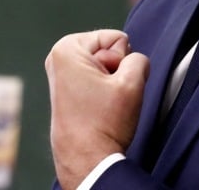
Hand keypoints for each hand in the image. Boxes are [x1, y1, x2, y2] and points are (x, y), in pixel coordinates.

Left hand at [45, 30, 149, 189]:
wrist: (87, 160)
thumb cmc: (103, 125)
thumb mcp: (132, 83)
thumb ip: (140, 58)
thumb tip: (135, 60)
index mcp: (67, 48)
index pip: (117, 38)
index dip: (122, 61)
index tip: (111, 85)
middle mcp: (58, 57)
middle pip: (109, 49)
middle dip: (116, 70)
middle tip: (108, 95)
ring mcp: (61, 73)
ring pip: (105, 65)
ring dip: (111, 82)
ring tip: (103, 103)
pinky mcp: (66, 88)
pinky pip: (96, 78)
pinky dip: (103, 91)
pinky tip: (98, 108)